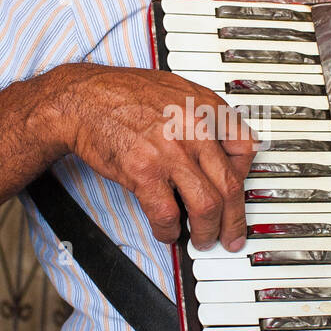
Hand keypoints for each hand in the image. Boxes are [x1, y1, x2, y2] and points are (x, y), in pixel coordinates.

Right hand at [56, 65, 257, 250]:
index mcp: (206, 108)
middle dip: (234, 220)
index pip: (246, 148)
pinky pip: (167, 214)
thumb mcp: (177, 90)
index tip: (236, 190)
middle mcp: (195, 129)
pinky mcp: (144, 172)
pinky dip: (170, 231)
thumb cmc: (125, 94)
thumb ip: (203, 115)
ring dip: (207, 232)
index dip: (244, 175)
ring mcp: (171, 152)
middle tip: (231, 235)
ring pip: (207, 206)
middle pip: (231, 186)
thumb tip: (220, 145)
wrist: (84, 100)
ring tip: (203, 240)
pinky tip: (167, 232)